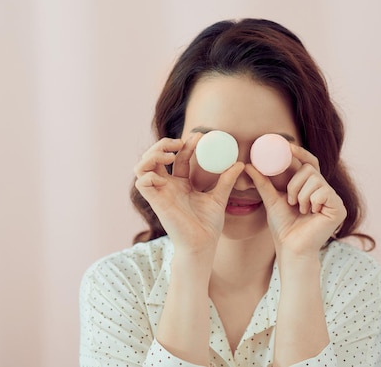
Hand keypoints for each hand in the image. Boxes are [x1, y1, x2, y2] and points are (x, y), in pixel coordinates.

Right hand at [134, 134, 244, 253]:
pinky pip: (141, 182)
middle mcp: (167, 186)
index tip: (199, 136)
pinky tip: (164, 174)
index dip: (186, 144)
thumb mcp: (219, 197)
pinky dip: (148, 173)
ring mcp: (160, 193)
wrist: (203, 244)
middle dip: (164, 144)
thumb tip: (239, 164)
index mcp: (181, 184)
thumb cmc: (208, 226)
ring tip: (171, 154)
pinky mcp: (155, 201)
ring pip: (142, 165)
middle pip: (155, 157)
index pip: (179, 157)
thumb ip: (226, 180)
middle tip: (180, 143)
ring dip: (153, 154)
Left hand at [245, 144, 346, 256]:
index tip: (287, 145)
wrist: (290, 247)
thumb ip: (262, 182)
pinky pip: (323, 191)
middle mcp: (323, 189)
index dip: (300, 152)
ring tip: (301, 210)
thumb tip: (249, 165)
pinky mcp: (339, 207)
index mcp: (309, 186)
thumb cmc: (283, 226)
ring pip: (315, 179)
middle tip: (291, 201)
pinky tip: (311, 214)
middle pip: (310, 169)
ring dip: (302, 195)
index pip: (309, 162)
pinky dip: (312, 202)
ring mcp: (332, 198)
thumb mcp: (271, 199)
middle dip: (295, 184)